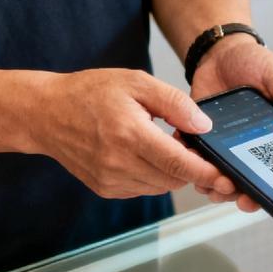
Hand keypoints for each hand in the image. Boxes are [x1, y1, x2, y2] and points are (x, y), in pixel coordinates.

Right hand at [35, 68, 234, 199]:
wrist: (45, 113)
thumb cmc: (89, 93)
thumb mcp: (135, 82)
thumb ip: (174, 103)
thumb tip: (204, 125)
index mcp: (129, 135)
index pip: (178, 163)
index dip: (207, 172)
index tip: (227, 176)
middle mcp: (119, 164)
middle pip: (174, 179)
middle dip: (191, 167)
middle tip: (189, 143)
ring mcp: (111, 180)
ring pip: (161, 186)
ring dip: (171, 171)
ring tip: (160, 143)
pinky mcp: (106, 189)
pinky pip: (143, 188)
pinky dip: (152, 175)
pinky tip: (142, 153)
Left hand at [188, 35, 272, 211]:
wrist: (221, 53)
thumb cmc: (255, 64)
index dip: (266, 192)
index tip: (256, 199)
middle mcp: (250, 149)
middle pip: (245, 183)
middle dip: (237, 194)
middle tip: (230, 194)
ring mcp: (224, 146)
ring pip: (218, 177)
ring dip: (212, 185)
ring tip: (207, 183)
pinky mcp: (201, 138)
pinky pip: (194, 158)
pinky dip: (188, 163)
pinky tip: (186, 160)